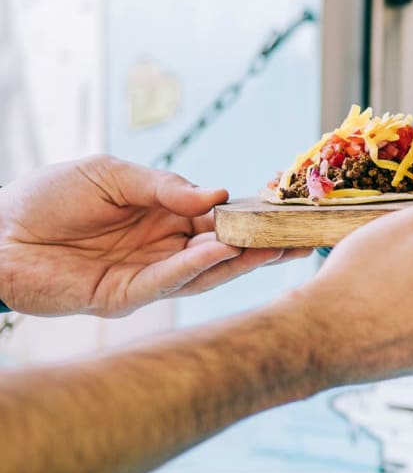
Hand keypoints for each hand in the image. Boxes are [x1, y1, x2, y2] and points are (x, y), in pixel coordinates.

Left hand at [0, 155, 308, 316]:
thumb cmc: (49, 196)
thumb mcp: (111, 175)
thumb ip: (164, 186)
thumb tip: (218, 194)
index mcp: (165, 216)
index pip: (219, 217)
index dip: (253, 214)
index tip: (288, 208)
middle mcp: (164, 247)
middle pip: (224, 248)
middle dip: (262, 244)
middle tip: (303, 239)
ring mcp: (147, 274)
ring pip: (205, 271)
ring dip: (240, 260)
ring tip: (275, 246)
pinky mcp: (125, 297)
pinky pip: (167, 282)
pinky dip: (196, 267)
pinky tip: (222, 250)